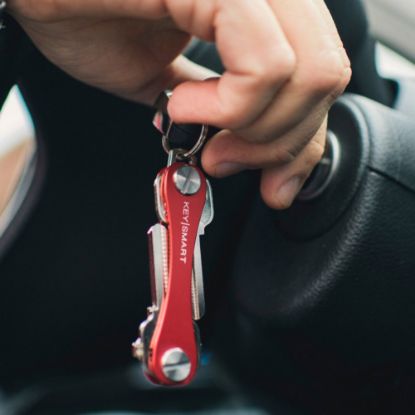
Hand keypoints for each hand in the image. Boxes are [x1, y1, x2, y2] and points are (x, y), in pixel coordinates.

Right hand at [9, 0, 350, 208]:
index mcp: (264, 6)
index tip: (275, 181)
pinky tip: (185, 102)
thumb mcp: (183, 89)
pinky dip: (230, 106)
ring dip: (251, 128)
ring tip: (197, 122)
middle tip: (225, 157)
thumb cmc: (95, 22)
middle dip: (278, 142)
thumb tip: (274, 162)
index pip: (324, 74)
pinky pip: (262, 65)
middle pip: (327, 77)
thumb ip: (237, 118)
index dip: (304, 140)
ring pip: (307, 74)